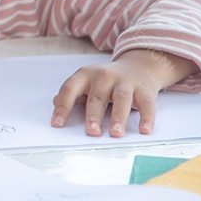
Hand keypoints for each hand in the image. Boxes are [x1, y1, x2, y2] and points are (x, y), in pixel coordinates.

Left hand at [51, 50, 198, 136]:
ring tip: (115, 133)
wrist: (137, 67)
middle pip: (97, 97)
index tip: (57, 124)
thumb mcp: (86, 82)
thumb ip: (73, 94)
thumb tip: (54, 103)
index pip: (70, 89)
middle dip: (93, 115)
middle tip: (91, 132)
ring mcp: (125, 82)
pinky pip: (146, 104)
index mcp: (85, 75)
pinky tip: (144, 129)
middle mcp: (104, 76)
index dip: (63, 107)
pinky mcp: (144, 90)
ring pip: (121, 100)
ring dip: (118, 117)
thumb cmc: (106, 80)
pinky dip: (146, 117)